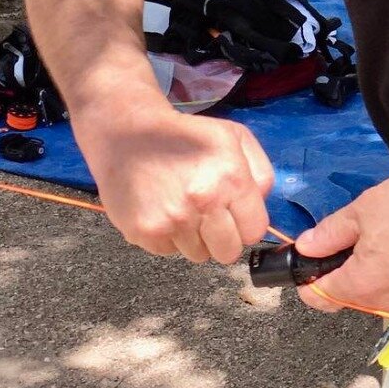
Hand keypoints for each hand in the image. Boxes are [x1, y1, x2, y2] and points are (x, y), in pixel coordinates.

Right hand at [78, 98, 273, 264]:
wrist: (127, 132)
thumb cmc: (186, 135)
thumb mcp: (234, 137)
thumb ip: (260, 172)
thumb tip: (261, 206)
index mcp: (230, 179)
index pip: (254, 232)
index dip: (246, 223)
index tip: (235, 214)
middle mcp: (203, 203)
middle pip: (229, 253)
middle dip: (224, 238)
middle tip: (210, 216)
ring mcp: (172, 221)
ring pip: (198, 255)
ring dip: (194, 238)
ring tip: (182, 208)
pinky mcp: (144, 232)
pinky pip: (169, 252)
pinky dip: (168, 237)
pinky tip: (162, 209)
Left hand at [293, 168, 388, 319]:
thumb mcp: (365, 209)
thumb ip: (331, 233)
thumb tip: (306, 247)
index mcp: (361, 286)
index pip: (318, 298)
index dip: (309, 281)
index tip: (312, 265)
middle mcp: (388, 306)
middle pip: (356, 296)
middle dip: (353, 273)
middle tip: (367, 238)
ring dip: (387, 276)